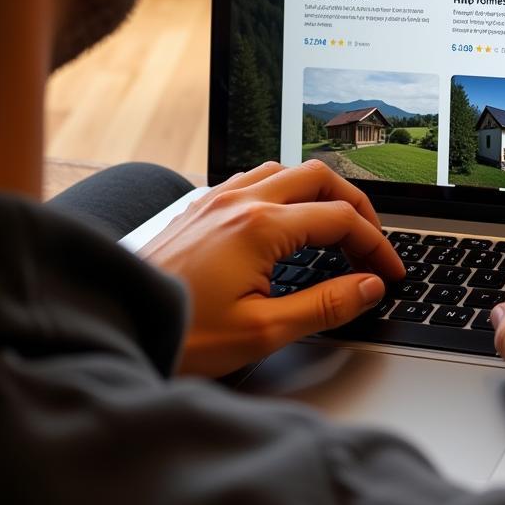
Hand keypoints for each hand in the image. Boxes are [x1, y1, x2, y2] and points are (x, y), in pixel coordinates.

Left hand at [140, 160, 404, 377]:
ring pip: (286, 169)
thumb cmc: (181, 334)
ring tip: (334, 227)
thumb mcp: (263, 331)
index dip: (376, 245)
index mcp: (261, 227)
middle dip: (356, 206)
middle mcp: (241, 201)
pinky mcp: (199, 207)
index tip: (390, 273)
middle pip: (320, 177)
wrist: (114, 327)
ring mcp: (217, 199)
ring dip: (320, 192)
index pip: (341, 219)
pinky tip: (284, 218)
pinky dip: (285, 190)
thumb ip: (325, 305)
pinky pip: (254, 177)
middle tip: (371, 242)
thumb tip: (369, 286)